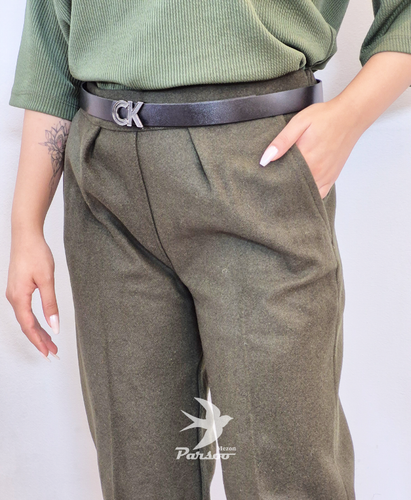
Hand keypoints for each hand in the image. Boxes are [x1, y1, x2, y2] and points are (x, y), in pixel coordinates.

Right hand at [6, 232, 59, 360]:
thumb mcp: (47, 280)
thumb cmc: (36, 254)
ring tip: (49, 342)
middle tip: (52, 352)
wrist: (26, 236)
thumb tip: (54, 326)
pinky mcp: (18, 288)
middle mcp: (13, 298)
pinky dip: (34, 321)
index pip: (29, 326)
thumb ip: (50, 304)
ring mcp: (14, 293)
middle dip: (39, 340)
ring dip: (37, 331)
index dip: (39, 341)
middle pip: (26, 325)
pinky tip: (42, 325)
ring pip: (25, 319)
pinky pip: (24, 311)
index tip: (48, 353)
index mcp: (19, 297)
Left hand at [259, 99, 362, 198]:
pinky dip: (310, 194)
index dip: (273, 179)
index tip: (266, 177)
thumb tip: (265, 159)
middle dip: (282, 186)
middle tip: (274, 180)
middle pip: (293, 187)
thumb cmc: (326, 117)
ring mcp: (325, 177)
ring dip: (295, 191)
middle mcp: (316, 171)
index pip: (282, 178)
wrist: (350, 116)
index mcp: (306, 158)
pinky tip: (303, 189)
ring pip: (306, 193)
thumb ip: (282, 141)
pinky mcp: (332, 178)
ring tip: (287, 184)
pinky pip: (320, 195)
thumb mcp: (299, 122)